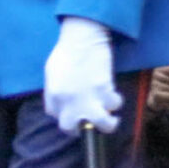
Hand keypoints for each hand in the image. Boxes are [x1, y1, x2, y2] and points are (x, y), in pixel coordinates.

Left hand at [42, 17, 119, 134]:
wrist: (82, 38)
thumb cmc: (66, 52)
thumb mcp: (52, 75)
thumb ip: (56, 93)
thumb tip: (62, 104)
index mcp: (54, 96)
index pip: (57, 118)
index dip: (68, 119)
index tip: (76, 116)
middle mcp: (69, 101)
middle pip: (73, 128)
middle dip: (82, 129)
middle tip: (91, 123)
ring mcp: (88, 97)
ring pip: (101, 123)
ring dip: (108, 124)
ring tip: (111, 120)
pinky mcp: (104, 89)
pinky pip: (114, 104)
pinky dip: (116, 102)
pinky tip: (115, 97)